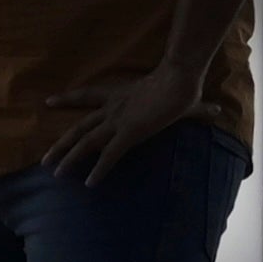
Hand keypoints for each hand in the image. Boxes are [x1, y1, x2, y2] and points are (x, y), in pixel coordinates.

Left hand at [37, 55, 205, 187]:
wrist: (180, 78)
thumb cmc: (182, 84)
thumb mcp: (184, 99)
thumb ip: (197, 109)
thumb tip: (217, 111)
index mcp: (118, 95)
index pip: (86, 95)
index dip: (67, 99)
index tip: (48, 102)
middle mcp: (112, 109)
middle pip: (78, 127)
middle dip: (61, 144)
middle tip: (45, 159)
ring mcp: (118, 121)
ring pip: (85, 142)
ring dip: (69, 158)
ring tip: (55, 174)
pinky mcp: (129, 133)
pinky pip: (108, 155)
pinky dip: (98, 169)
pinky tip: (89, 183)